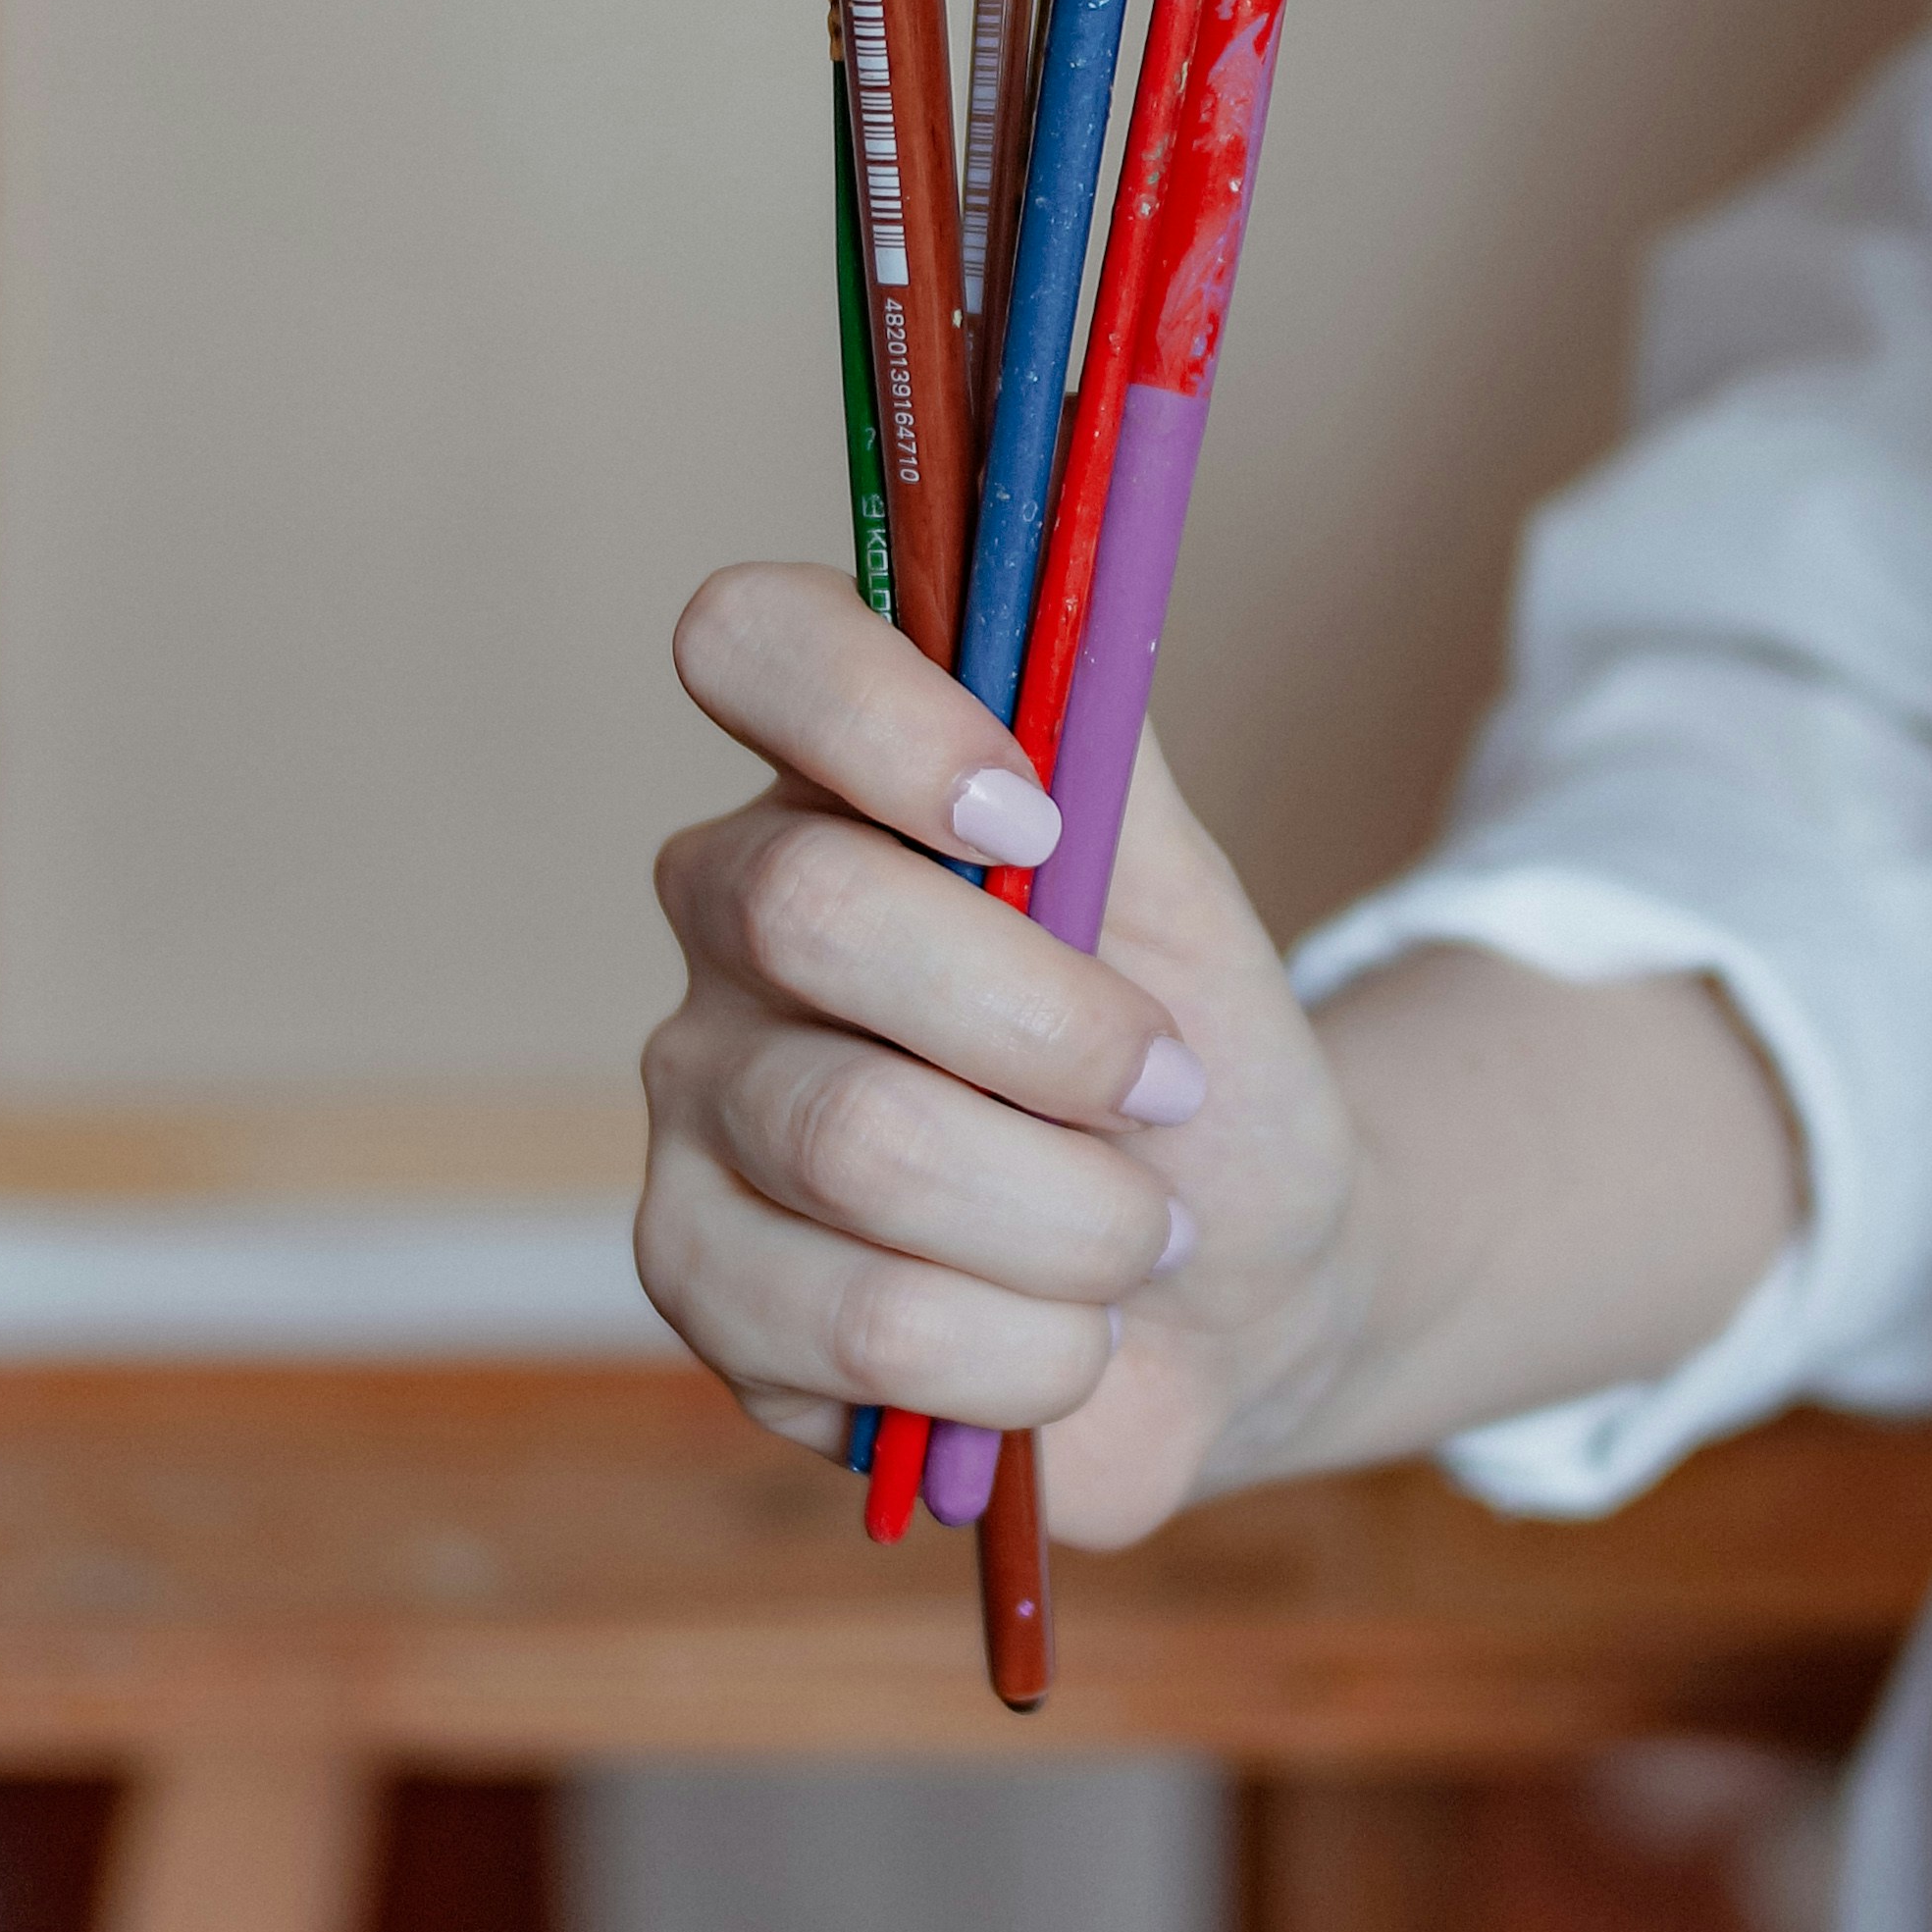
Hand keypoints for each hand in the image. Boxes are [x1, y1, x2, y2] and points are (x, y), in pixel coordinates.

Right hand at [639, 565, 1362, 1545]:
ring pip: (856, 1138)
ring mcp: (692, 1097)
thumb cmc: (1198, 1067)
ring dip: (1072, 1215)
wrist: (1240, 1295)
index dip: (874, 712)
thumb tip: (1059, 583)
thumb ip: (1104, 740)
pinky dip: (1026, 1347)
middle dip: (1049, 1026)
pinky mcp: (695, 1280)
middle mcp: (730, 908)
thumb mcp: (1187, 894)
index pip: (751, 639)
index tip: (1035, 819)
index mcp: (839, 768)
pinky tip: (1064, 1336)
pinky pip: (858, 1322)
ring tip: (1141, 1238)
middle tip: (1166, 1087)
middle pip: (812, 908)